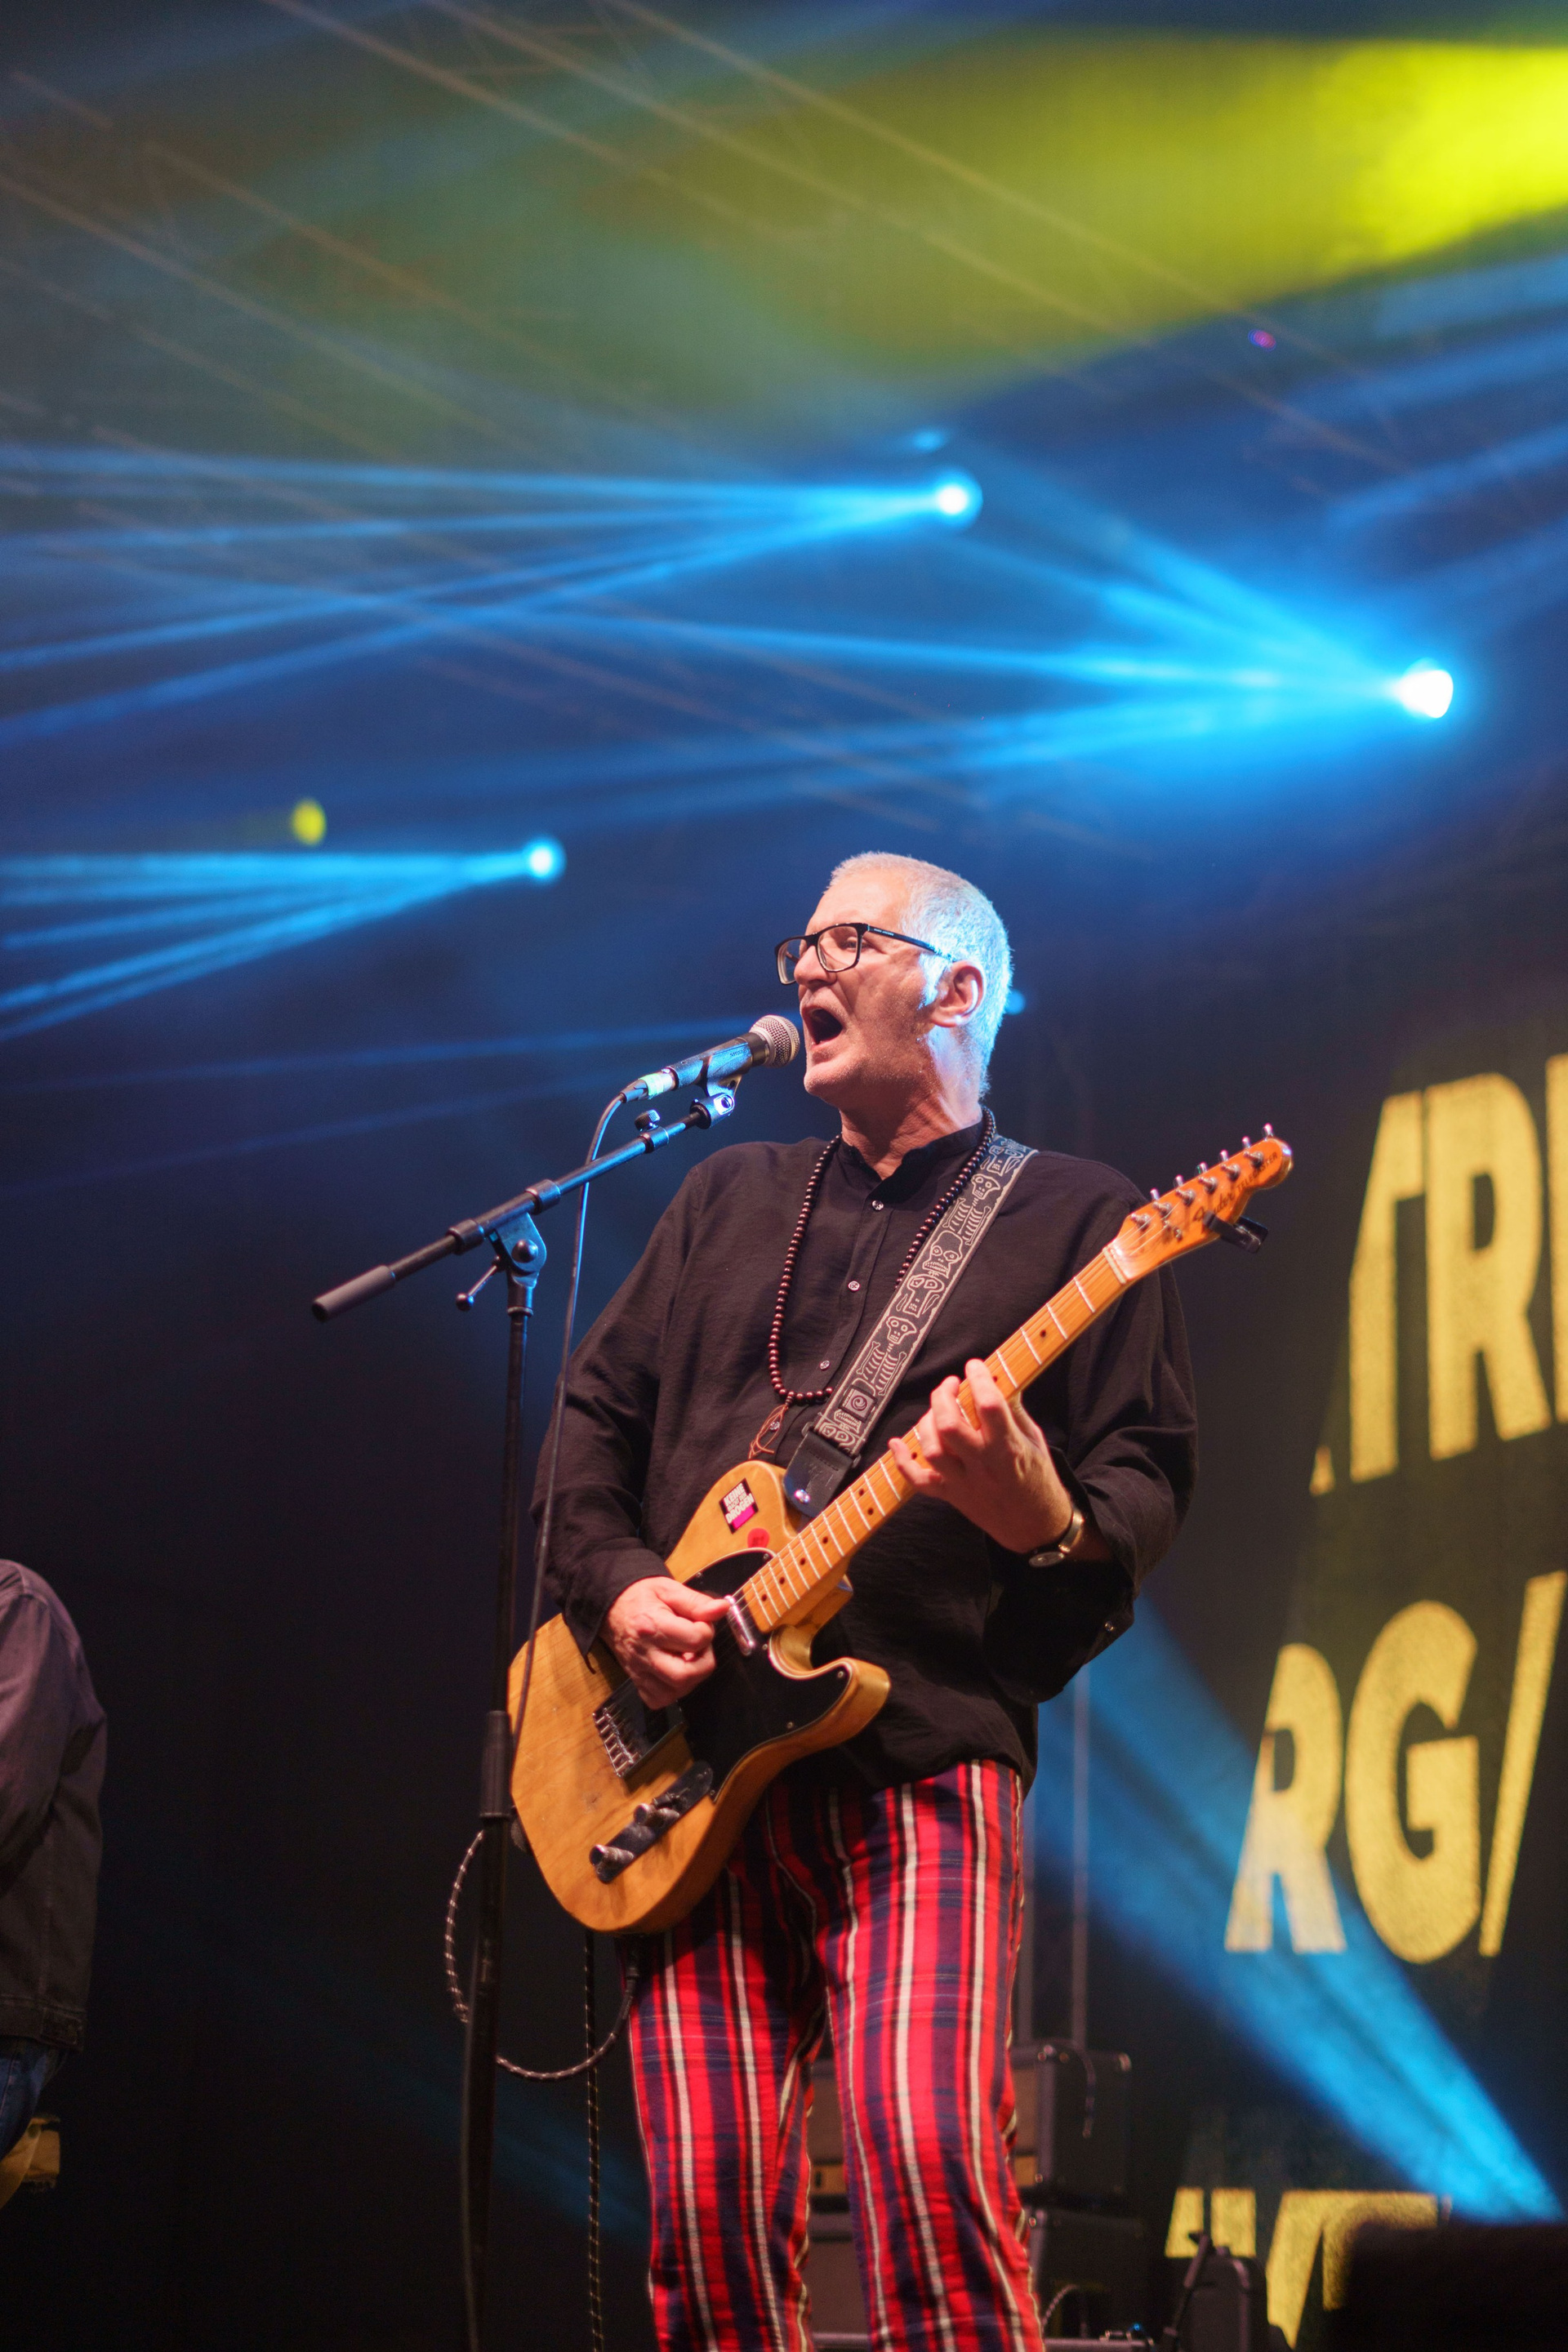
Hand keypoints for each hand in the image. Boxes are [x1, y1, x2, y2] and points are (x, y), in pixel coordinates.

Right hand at [603, 1576, 729, 1708]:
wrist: (613, 1608)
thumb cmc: (643, 1598)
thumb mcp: (669, 1589)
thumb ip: (696, 1602)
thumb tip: (722, 1609)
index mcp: (653, 1626)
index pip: (695, 1640)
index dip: (707, 1630)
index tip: (701, 1623)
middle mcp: (645, 1653)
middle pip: (684, 1675)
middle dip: (704, 1662)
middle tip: (699, 1647)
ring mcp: (639, 1671)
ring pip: (674, 1692)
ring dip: (690, 1678)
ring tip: (688, 1658)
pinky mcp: (636, 1682)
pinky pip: (659, 1700)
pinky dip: (672, 1690)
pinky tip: (674, 1671)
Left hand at [889, 1358, 1096, 1556]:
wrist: (1035, 1527)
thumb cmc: (1038, 1479)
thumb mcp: (1035, 1441)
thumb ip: (1014, 1412)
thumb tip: (997, 1381)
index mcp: (1009, 1448)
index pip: (989, 1406)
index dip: (979, 1379)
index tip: (974, 1366)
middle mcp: (984, 1465)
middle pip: (950, 1426)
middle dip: (944, 1397)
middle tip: (950, 1385)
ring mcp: (965, 1483)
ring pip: (932, 1449)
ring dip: (927, 1423)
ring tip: (936, 1410)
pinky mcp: (952, 1496)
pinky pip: (920, 1481)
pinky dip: (903, 1462)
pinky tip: (897, 1443)